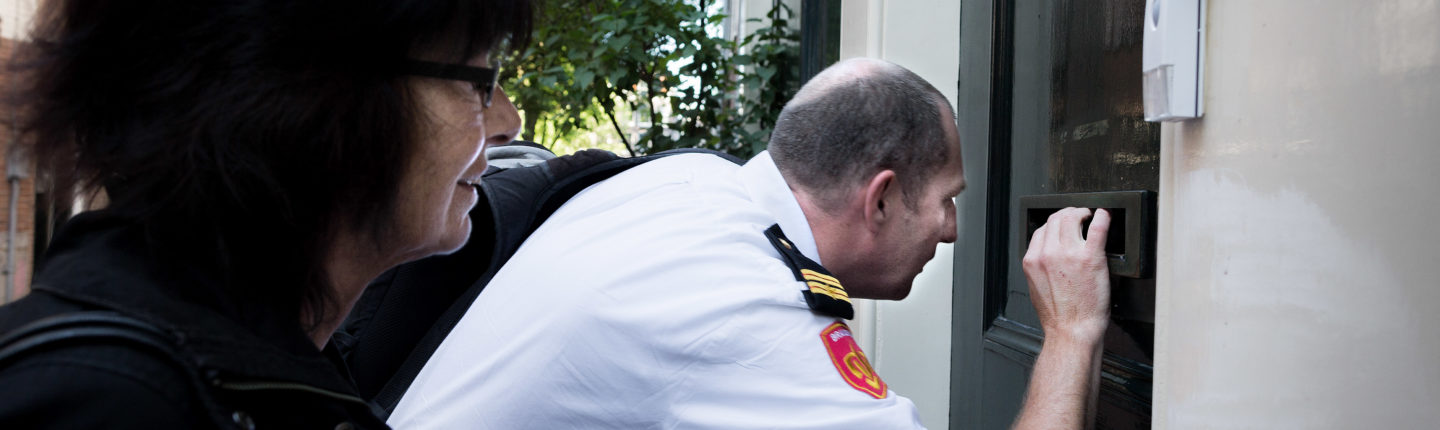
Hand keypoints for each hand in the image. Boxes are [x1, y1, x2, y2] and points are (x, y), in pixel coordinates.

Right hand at [1022, 207, 1110, 342]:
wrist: (1072, 331)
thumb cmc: (1058, 317)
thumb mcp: (1036, 288)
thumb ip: (1040, 267)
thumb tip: (1048, 256)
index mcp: (1033, 261)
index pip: (1041, 229)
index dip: (1054, 224)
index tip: (1063, 225)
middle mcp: (1048, 254)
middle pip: (1056, 219)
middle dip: (1068, 213)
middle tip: (1078, 216)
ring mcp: (1069, 254)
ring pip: (1072, 217)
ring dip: (1082, 212)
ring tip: (1090, 215)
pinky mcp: (1091, 257)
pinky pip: (1098, 227)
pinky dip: (1102, 216)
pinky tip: (1105, 215)